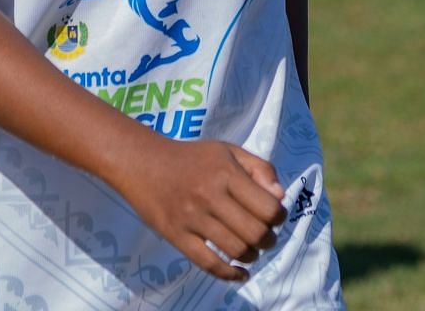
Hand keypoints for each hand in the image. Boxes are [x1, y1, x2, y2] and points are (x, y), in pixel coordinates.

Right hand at [108, 136, 287, 282]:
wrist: (143, 163)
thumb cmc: (191, 157)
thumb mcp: (228, 151)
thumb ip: (260, 168)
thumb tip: (280, 198)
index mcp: (227, 173)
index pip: (268, 207)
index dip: (279, 217)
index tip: (276, 218)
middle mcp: (211, 196)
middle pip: (255, 233)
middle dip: (269, 240)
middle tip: (266, 237)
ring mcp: (192, 218)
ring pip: (236, 250)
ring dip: (252, 255)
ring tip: (252, 250)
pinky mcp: (177, 236)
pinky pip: (208, 263)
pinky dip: (229, 274)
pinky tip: (240, 274)